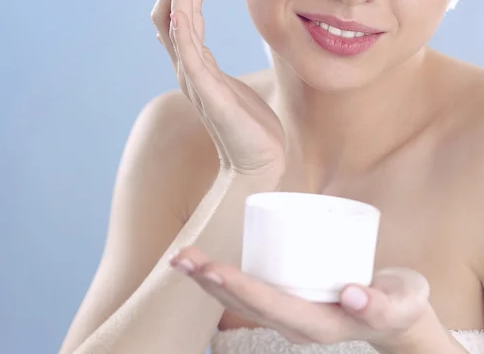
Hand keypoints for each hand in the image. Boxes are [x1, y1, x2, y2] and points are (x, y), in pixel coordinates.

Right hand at [150, 0, 285, 180]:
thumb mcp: (235, 88)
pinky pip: (187, 48)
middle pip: (175, 11)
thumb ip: (218, 70)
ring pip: (176, 22)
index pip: (184, 14)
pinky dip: (182, 20)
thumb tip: (215, 58)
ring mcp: (194, 77)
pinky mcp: (205, 89)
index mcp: (197, 65)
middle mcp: (189, 67)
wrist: (259, 164)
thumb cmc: (252, 128)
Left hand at [169, 246, 437, 350]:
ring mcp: (288, 314)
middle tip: (182, 258)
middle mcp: (296, 324)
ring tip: (181, 258)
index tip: (214, 270)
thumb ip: (385, 303)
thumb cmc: (398, 303)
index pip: (272, 307)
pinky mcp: (286, 299)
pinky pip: (248, 292)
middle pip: (246, 305)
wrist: (396, 312)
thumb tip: (354, 296)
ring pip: (240, 301)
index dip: (240, 289)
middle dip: (212, 282)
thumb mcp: (402, 302)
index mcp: (319, 326)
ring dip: (209, 280)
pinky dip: (223, 278)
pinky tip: (202, 264)